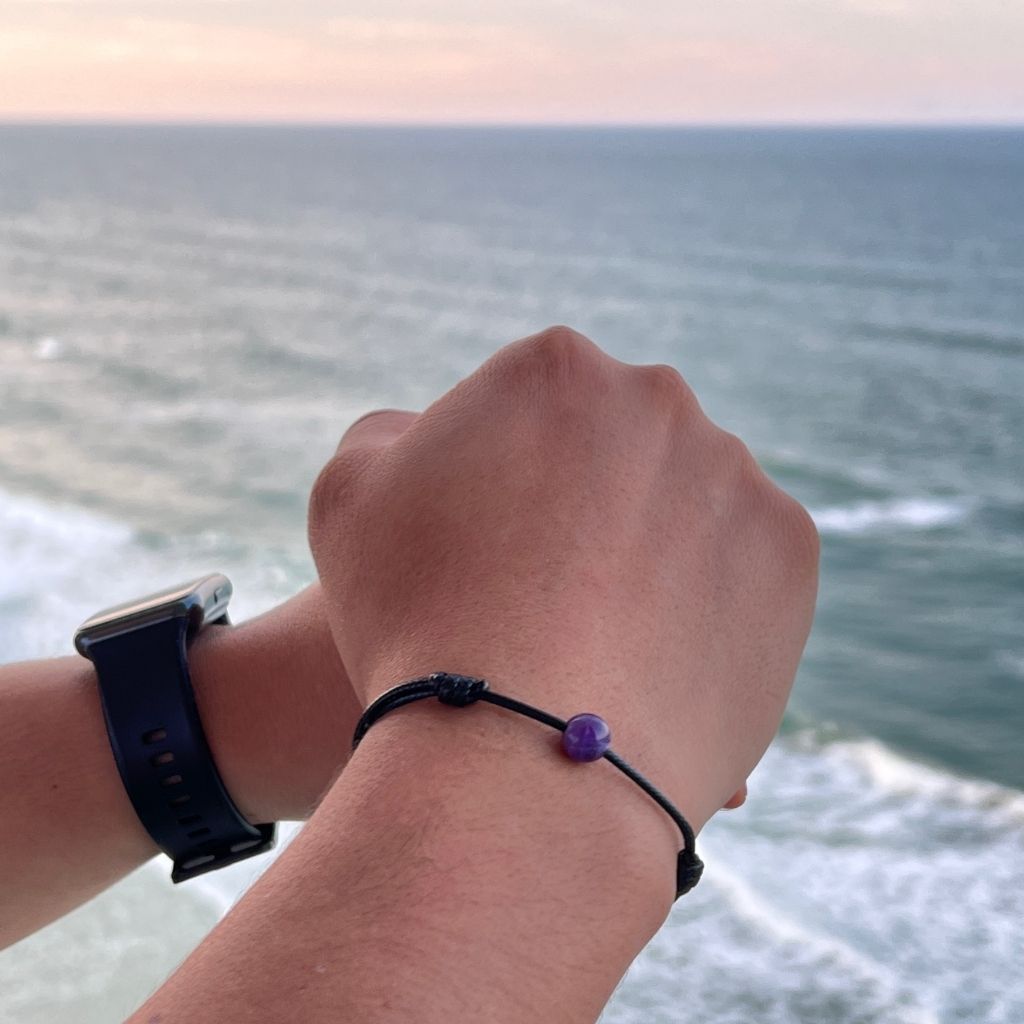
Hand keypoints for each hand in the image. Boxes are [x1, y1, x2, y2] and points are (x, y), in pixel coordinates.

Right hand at [308, 327, 817, 832]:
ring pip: (684, 502)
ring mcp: (735, 472)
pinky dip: (706, 596)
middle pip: (615, 450)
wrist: (520, 751)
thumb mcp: (350, 495)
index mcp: (554, 368)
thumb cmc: (416, 617)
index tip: (495, 546)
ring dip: (651, 547)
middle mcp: (657, 399)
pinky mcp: (791, 551)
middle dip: (586, 503)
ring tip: (606, 632)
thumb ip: (395, 436)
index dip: (506, 481)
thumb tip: (437, 434)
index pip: (534, 411)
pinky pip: (741, 563)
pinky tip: (658, 649)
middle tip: (552, 590)